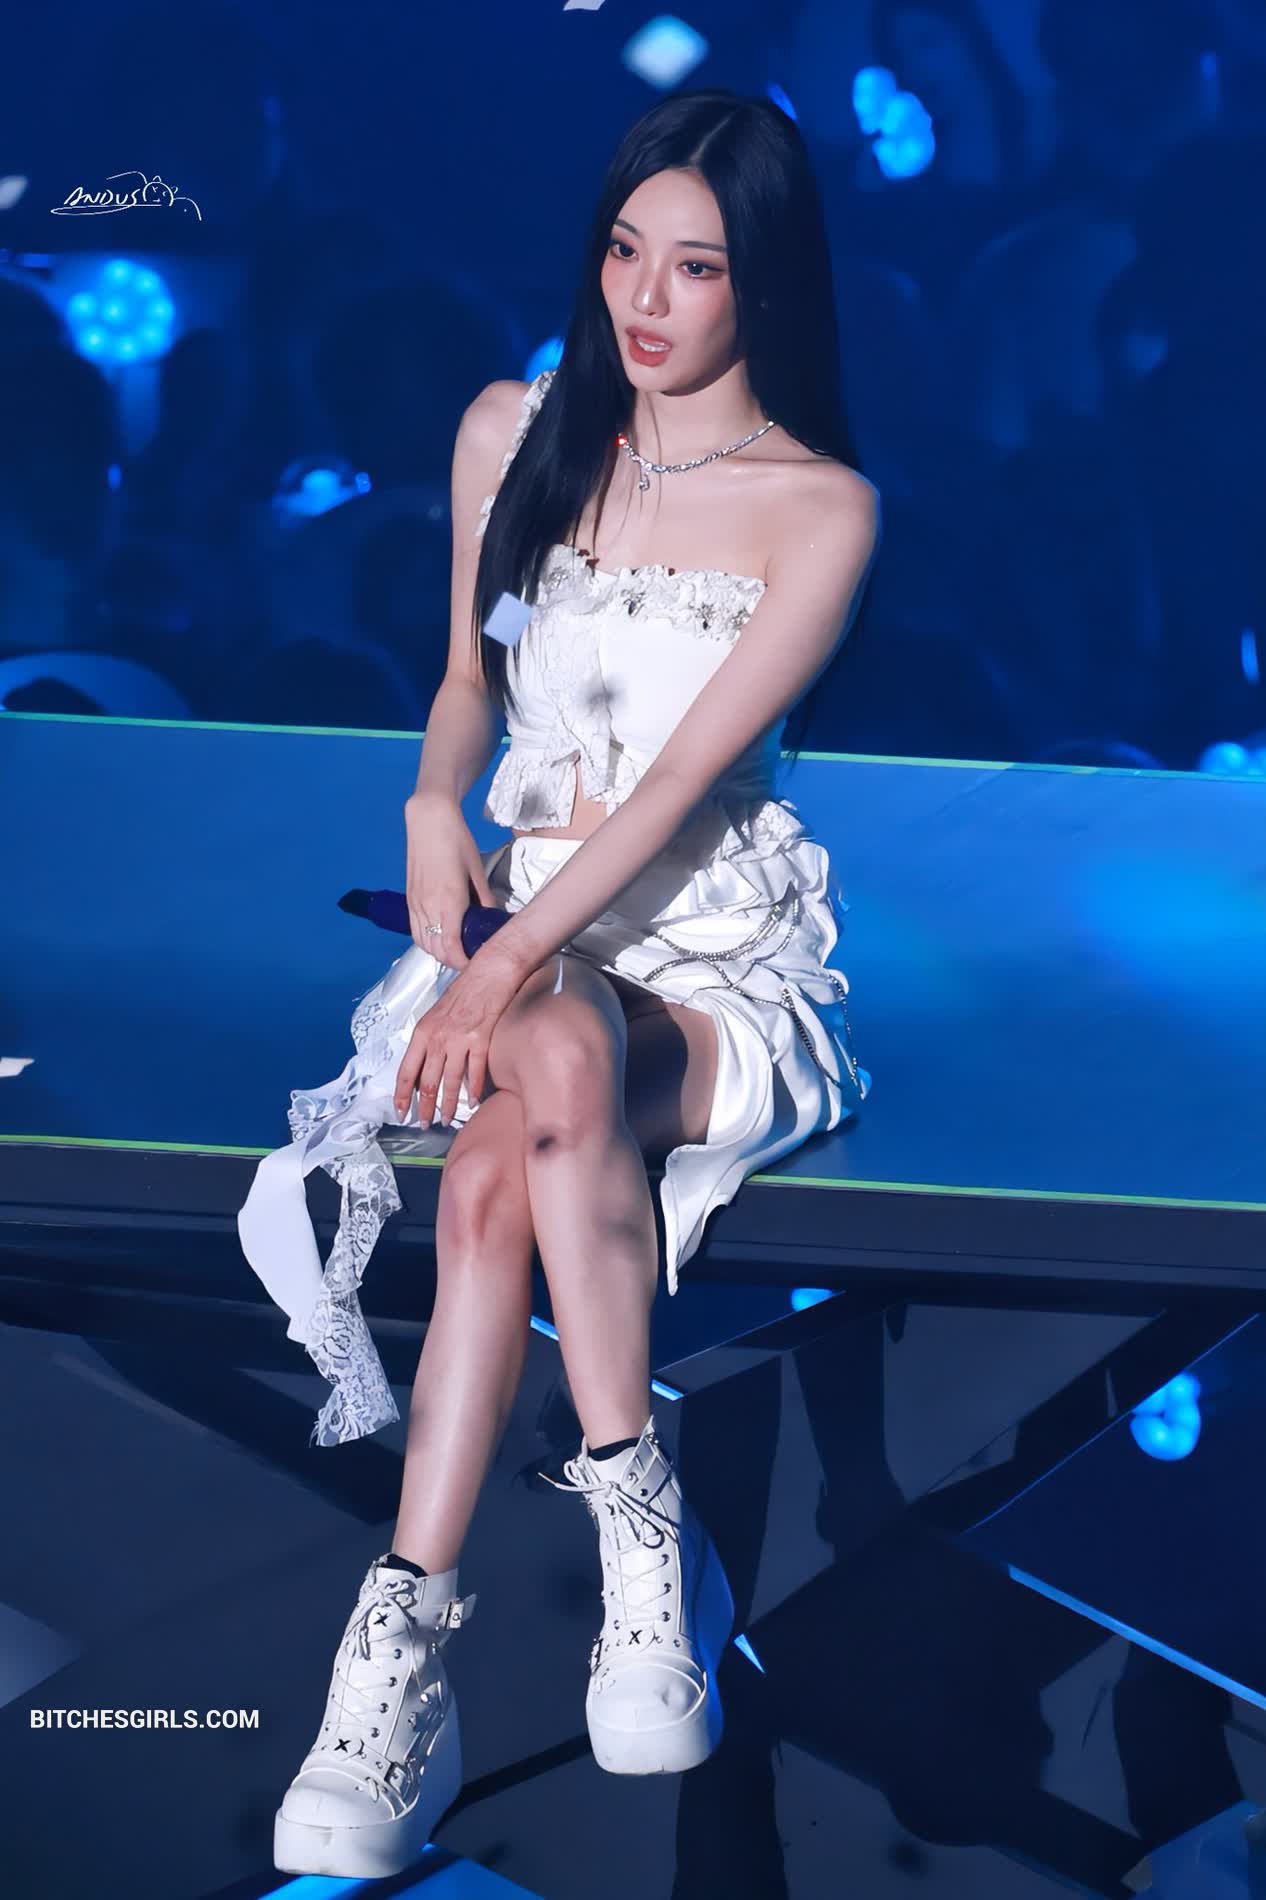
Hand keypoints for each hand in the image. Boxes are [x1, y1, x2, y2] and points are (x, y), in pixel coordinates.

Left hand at [393, 947, 522, 1125]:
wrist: (489, 972)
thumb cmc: (464, 991)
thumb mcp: (436, 1014)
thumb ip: (430, 1039)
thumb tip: (427, 1065)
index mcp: (422, 1032)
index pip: (406, 1071)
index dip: (402, 1096)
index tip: (401, 1112)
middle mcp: (437, 1038)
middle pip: (426, 1083)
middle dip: (424, 1108)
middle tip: (425, 1124)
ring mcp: (459, 1040)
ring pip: (450, 1082)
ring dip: (448, 1105)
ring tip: (448, 1119)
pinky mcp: (480, 1040)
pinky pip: (475, 1072)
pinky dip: (473, 1090)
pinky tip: (472, 1103)